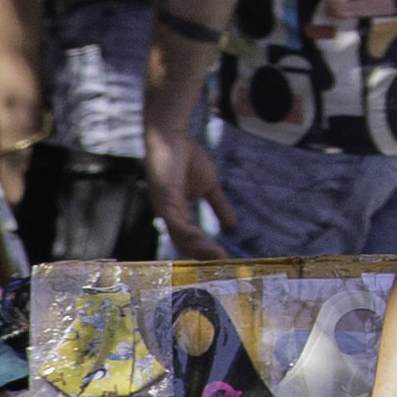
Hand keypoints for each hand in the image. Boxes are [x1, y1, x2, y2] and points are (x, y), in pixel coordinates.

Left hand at [143, 122, 232, 253]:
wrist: (172, 135)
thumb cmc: (186, 157)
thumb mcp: (209, 186)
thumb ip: (218, 205)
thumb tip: (233, 224)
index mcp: (177, 213)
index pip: (190, 239)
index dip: (205, 250)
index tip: (225, 257)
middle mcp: (168, 214)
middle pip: (184, 243)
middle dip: (204, 254)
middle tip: (223, 260)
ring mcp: (163, 207)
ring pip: (179, 236)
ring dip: (198, 247)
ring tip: (216, 254)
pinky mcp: (163, 197)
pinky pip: (174, 221)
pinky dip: (186, 232)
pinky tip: (200, 237)